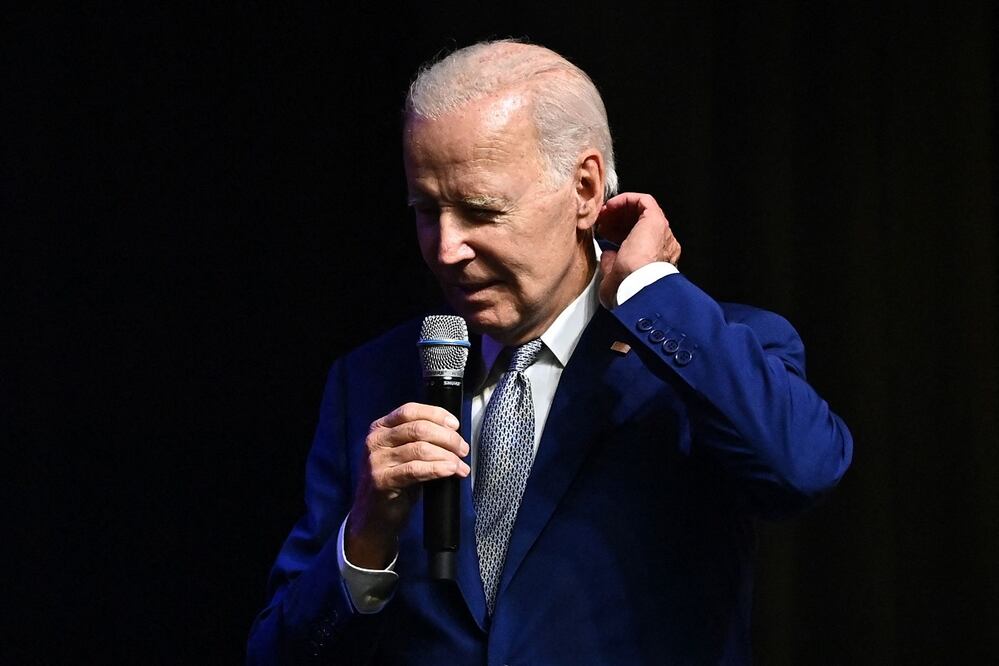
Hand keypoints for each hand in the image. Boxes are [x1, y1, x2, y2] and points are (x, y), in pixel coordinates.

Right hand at [346, 402, 469, 567]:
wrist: (373, 517)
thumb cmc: (394, 482)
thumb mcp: (402, 454)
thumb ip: (419, 439)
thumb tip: (453, 433)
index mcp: (381, 428)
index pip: (410, 410)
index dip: (436, 415)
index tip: (455, 425)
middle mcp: (376, 440)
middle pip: (419, 429)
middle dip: (447, 438)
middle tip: (463, 449)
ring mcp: (377, 461)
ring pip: (420, 449)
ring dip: (447, 456)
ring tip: (460, 466)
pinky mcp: (381, 480)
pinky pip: (415, 470)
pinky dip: (437, 468)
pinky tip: (450, 471)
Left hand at [595, 192, 681, 308]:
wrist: (638, 287)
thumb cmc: (627, 290)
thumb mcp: (614, 280)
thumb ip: (613, 265)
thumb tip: (608, 254)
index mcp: (655, 261)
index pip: (637, 240)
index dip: (618, 234)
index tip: (602, 234)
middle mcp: (662, 245)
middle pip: (639, 224)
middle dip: (618, 220)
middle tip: (601, 221)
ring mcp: (661, 232)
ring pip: (642, 211)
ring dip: (620, 209)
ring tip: (603, 213)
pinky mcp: (656, 220)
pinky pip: (643, 200)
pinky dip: (625, 199)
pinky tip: (610, 206)